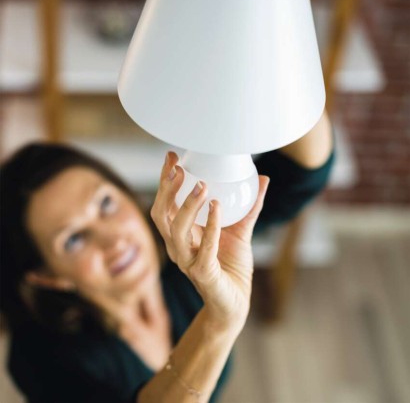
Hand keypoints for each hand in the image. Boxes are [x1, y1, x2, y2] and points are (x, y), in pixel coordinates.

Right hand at [151, 152, 268, 330]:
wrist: (235, 302)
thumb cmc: (232, 266)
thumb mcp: (241, 230)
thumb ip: (250, 206)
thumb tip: (263, 178)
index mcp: (181, 234)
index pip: (165, 203)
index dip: (165, 181)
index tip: (173, 157)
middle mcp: (177, 246)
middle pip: (161, 214)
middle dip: (166, 189)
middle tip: (179, 168)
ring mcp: (187, 261)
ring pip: (176, 230)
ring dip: (187, 206)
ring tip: (202, 186)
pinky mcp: (202, 274)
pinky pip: (204, 248)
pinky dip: (211, 227)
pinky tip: (218, 207)